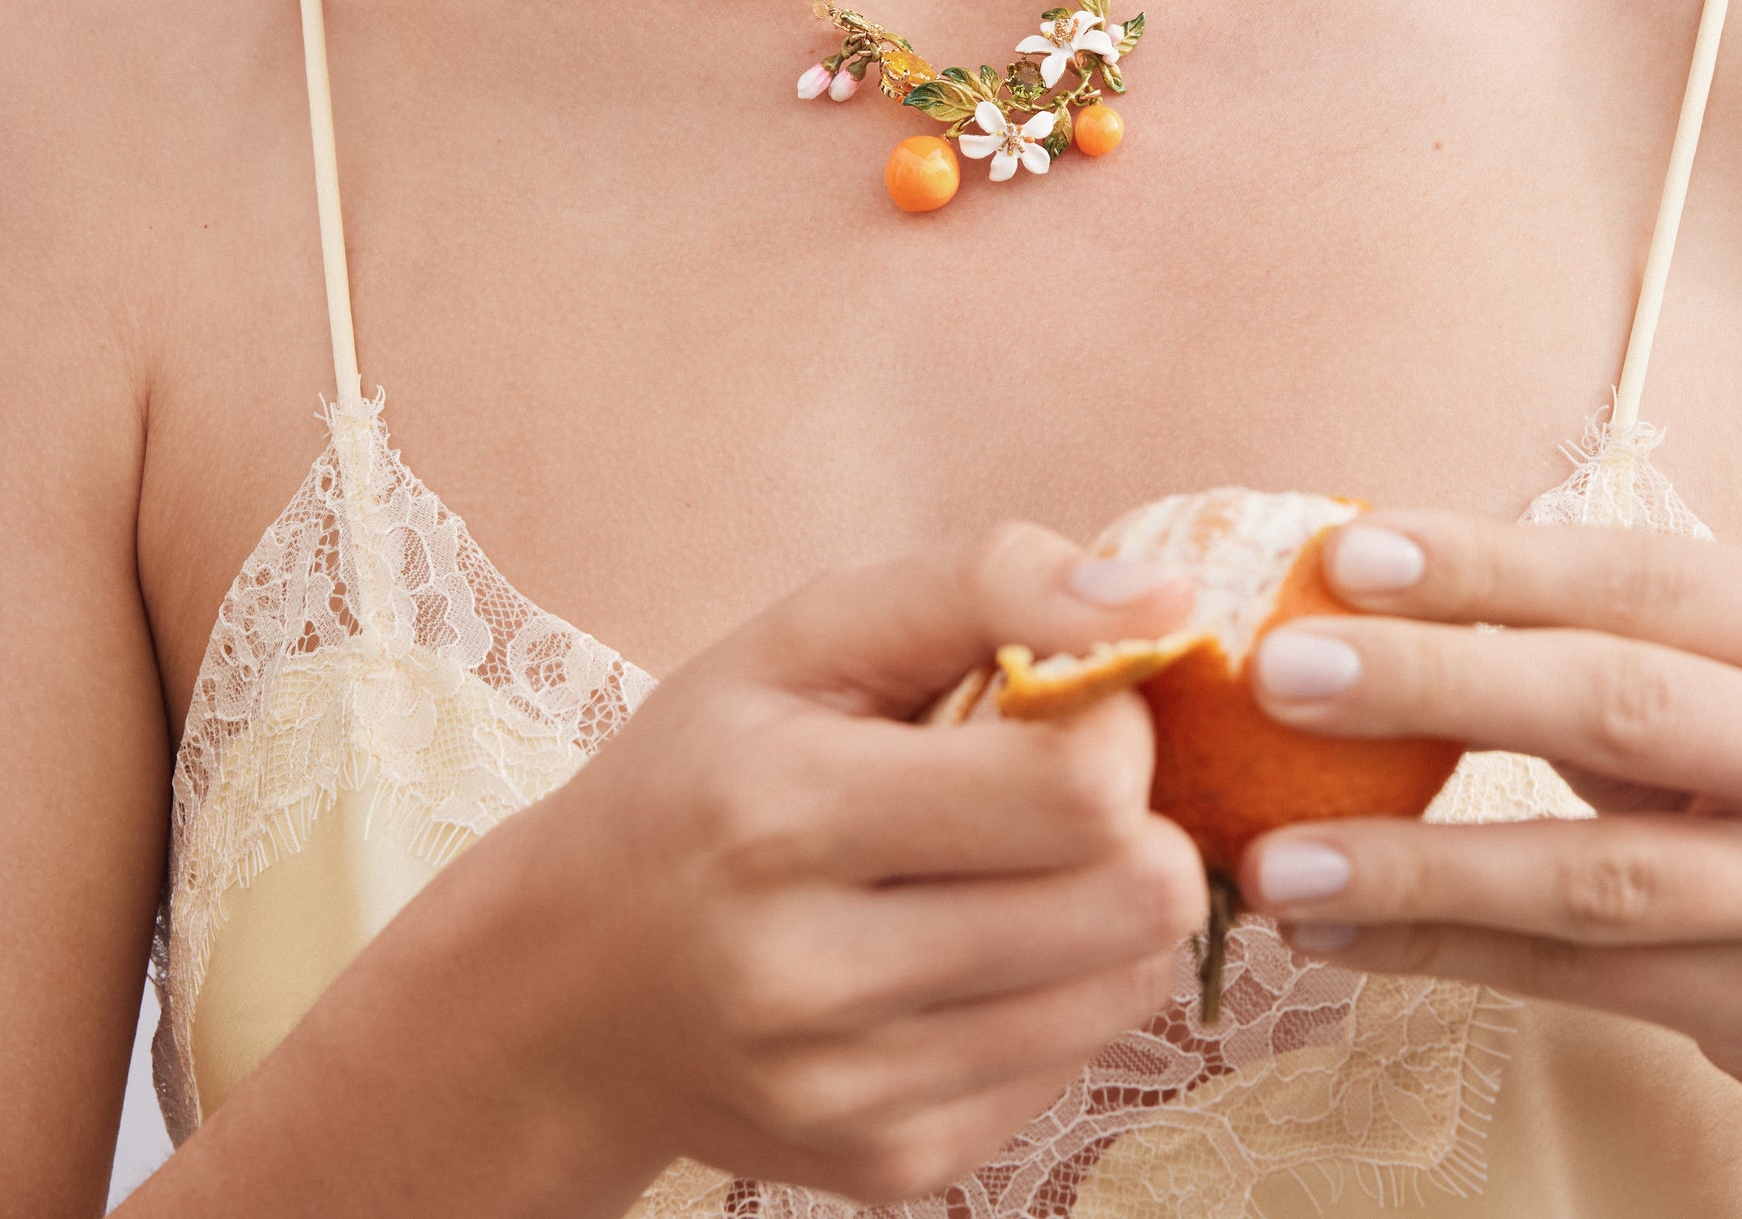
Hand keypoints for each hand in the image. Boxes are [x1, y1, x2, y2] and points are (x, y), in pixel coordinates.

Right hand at [505, 525, 1207, 1209]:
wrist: (571, 983)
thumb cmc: (707, 769)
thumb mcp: (809, 631)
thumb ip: (989, 581)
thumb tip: (1171, 603)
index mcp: (783, 813)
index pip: (1079, 786)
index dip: (1114, 719)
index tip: (1062, 693)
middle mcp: (811, 975)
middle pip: (1133, 898)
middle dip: (1135, 815)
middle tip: (1056, 777)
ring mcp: (853, 1092)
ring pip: (1129, 986)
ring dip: (1107, 902)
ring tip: (1009, 857)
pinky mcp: (891, 1166)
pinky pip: (1077, 1062)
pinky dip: (1055, 988)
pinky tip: (967, 943)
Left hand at [1236, 515, 1741, 1119]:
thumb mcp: (1718, 659)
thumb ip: (1575, 619)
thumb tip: (1344, 583)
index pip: (1640, 577)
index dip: (1490, 566)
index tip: (1344, 556)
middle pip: (1621, 706)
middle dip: (1434, 684)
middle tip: (1282, 672)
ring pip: (1594, 876)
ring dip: (1412, 866)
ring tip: (1274, 858)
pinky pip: (1580, 978)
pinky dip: (1440, 951)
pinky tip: (1331, 931)